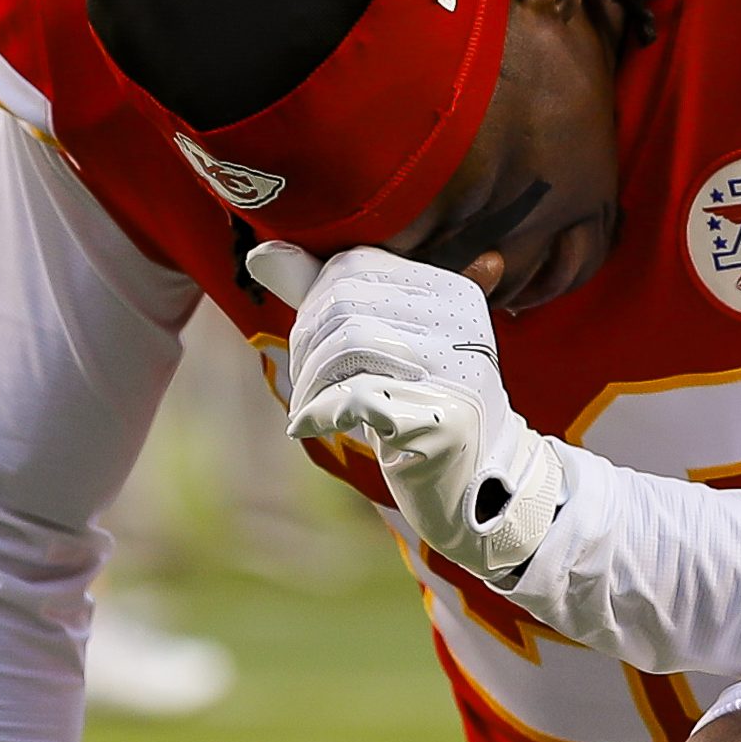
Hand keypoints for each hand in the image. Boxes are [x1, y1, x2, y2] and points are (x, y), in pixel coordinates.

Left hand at [273, 243, 565, 583]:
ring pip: (349, 345)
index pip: (355, 265)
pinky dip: (319, 412)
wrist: (478, 488)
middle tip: (303, 383)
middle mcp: (461, 324)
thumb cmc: (418, 410)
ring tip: (305, 410)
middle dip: (306, 344)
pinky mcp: (443, 421)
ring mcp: (457, 371)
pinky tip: (309, 426)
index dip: (313, 302)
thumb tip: (262, 254)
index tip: (309, 344)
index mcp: (451, 294)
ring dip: (310, 383)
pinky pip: (357, 397)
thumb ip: (327, 298)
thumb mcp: (380, 346)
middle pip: (346, 303)